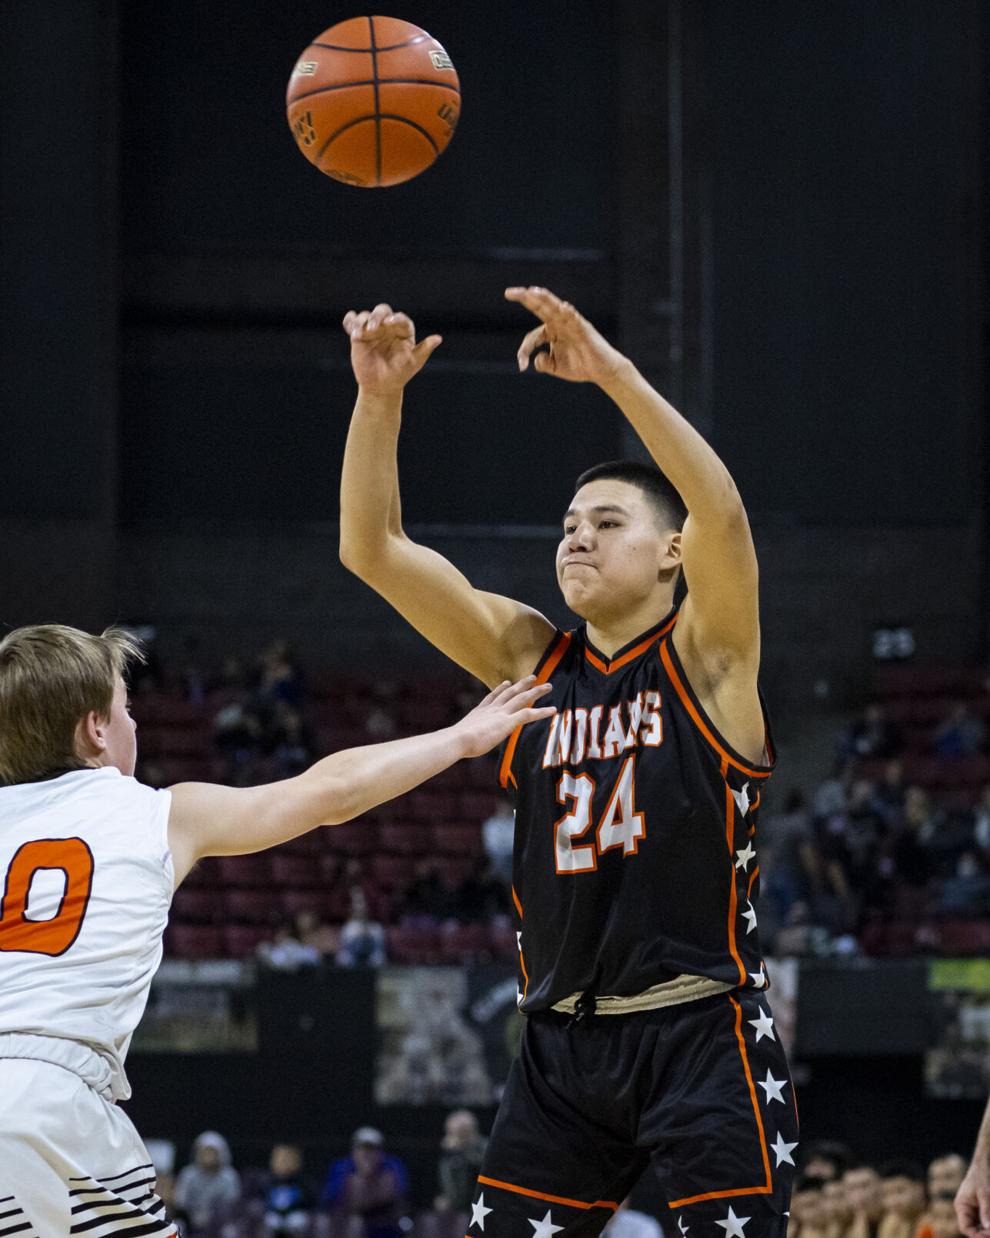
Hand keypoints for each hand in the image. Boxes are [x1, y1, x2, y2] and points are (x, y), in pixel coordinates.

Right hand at [343, 303, 441, 396]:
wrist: (381, 386)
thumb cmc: (400, 374)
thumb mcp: (414, 363)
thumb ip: (425, 349)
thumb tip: (438, 338)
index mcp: (403, 330)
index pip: (401, 319)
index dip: (396, 318)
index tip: (390, 322)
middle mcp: (388, 327)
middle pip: (382, 311)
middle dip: (377, 316)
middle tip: (374, 327)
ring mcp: (373, 329)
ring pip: (365, 315)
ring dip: (361, 321)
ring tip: (359, 334)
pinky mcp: (359, 335)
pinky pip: (352, 322)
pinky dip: (350, 322)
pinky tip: (350, 330)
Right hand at [454, 676, 554, 756]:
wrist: (458, 739)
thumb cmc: (455, 742)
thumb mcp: (459, 737)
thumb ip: (462, 737)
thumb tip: (455, 745)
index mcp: (479, 712)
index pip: (492, 697)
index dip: (500, 689)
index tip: (507, 682)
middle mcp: (491, 709)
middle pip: (510, 692)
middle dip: (522, 684)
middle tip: (532, 677)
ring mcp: (501, 713)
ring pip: (522, 698)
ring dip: (536, 691)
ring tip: (548, 686)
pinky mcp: (508, 721)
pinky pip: (529, 714)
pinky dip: (542, 712)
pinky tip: (553, 710)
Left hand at [505, 286, 627, 384]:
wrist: (602, 371)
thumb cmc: (580, 366)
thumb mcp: (555, 367)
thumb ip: (543, 363)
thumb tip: (535, 359)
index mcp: (552, 332)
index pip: (532, 336)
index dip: (524, 350)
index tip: (521, 366)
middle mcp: (560, 324)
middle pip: (541, 308)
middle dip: (526, 299)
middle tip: (509, 292)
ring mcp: (572, 324)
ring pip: (555, 308)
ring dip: (543, 299)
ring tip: (531, 292)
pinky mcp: (584, 328)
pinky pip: (575, 319)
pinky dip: (569, 313)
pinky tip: (562, 307)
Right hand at [956, 1160, 989, 1237]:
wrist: (985, 1164)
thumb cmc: (982, 1176)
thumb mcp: (985, 1194)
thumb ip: (986, 1211)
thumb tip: (988, 1228)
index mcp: (962, 1206)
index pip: (965, 1228)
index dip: (975, 1235)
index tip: (987, 1236)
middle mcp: (967, 1210)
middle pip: (974, 1229)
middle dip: (984, 1233)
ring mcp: (975, 1210)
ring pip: (981, 1226)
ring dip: (988, 1229)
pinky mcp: (982, 1209)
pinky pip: (985, 1221)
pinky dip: (989, 1224)